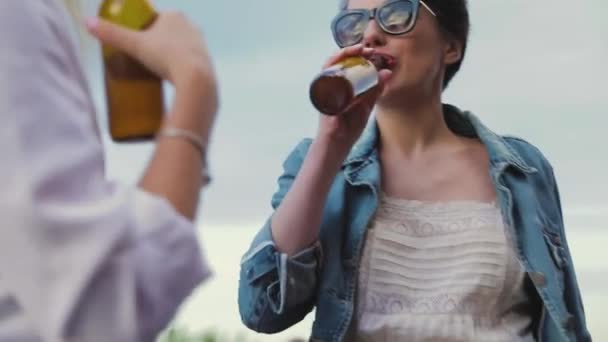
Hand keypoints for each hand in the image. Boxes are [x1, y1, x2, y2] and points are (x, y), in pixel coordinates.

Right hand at [86, 11, 215, 87]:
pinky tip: (172, 77)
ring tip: (157, 71)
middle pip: (167, 33)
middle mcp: (192, 26)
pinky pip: (189, 62)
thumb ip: (112, 34)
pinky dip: (180, 67)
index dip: (143, 30)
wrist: (196, 80)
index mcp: (175, 15)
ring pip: (180, 47)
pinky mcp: (207, 62)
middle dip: (156, 44)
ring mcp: (202, 44)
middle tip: (143, 60)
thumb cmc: (165, 57)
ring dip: (169, 56)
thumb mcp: (135, 45)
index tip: (136, 45)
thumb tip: (86, 22)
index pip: (154, 19)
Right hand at [316, 44, 391, 151]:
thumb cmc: (349, 125)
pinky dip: (334, 71)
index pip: (346, 64)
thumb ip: (375, 90)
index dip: (357, 54)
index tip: (371, 51)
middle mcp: (331, 85)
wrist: (339, 143)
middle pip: (335, 61)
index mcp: (342, 86)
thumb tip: (387, 72)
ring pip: (328, 66)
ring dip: (341, 56)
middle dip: (350, 51)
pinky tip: (344, 65)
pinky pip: (326, 81)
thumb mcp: (367, 104)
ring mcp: (325, 91)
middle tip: (365, 48)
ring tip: (356, 50)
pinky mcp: (322, 99)